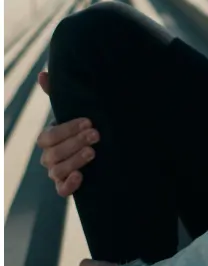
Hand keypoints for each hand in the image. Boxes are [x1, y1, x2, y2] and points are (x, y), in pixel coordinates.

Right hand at [35, 71, 98, 196]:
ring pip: (57, 171)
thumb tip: (43, 74)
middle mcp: (50, 156)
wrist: (106, 149)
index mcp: (50, 138)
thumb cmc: (87, 126)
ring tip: (94, 152)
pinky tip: (81, 176)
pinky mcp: (68, 186)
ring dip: (75, 160)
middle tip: (96, 135)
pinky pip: (61, 190)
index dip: (67, 130)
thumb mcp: (76, 110)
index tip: (89, 122)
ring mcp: (58, 172)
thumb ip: (58, 94)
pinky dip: (69, 185)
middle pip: (52, 154)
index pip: (49, 136)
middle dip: (75, 143)